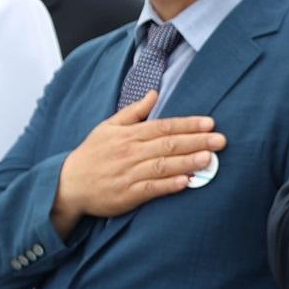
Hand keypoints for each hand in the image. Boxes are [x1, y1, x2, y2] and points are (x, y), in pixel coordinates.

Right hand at [50, 91, 224, 237]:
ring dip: (187, 162)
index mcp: (129, 135)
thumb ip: (134, 111)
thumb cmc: (91, 154)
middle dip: (196, 141)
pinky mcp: (127, 195)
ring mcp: (129, 174)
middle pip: (168, 145)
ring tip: (209, 158)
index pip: (163, 126)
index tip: (209, 123)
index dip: (187, 124)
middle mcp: (131, 152)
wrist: (68, 185)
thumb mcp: (108, 127)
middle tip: (220, 140)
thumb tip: (154, 93)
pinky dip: (169, 185)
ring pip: (162, 166)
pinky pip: (151, 189)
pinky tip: (186, 182)